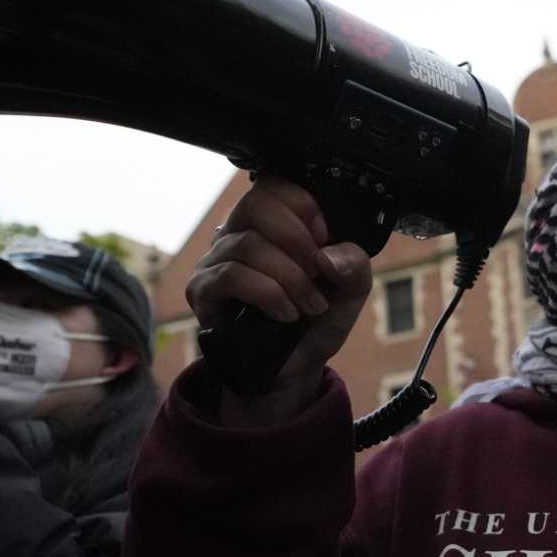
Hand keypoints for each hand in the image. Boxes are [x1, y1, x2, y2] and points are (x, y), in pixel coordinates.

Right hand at [188, 177, 372, 417]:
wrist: (292, 371)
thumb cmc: (315, 323)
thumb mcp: (350, 291)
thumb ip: (354, 265)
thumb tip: (328, 255)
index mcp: (271, 224)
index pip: (273, 185)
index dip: (302, 204)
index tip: (325, 236)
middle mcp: (238, 234)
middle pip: (254, 205)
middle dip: (296, 239)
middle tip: (317, 273)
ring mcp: (215, 261)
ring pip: (248, 245)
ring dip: (289, 277)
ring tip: (308, 305)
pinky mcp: (202, 291)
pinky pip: (231, 276)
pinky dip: (268, 293)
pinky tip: (285, 313)